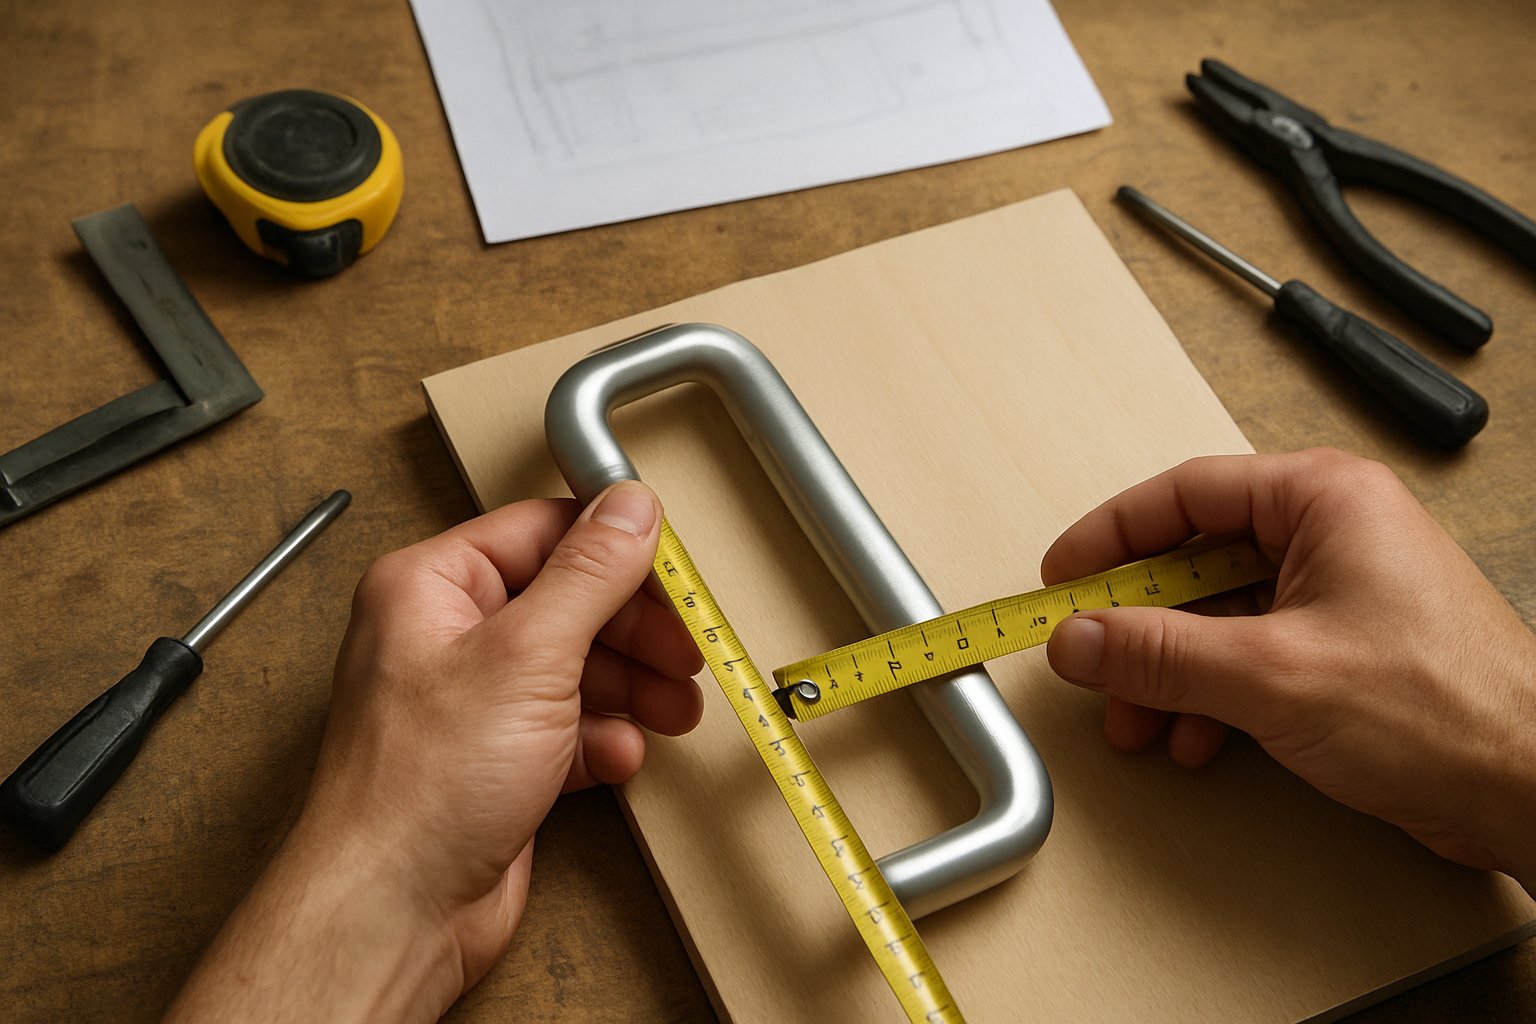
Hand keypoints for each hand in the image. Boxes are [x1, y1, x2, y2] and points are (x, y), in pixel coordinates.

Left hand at [166, 482, 703, 1021]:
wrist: (395, 913)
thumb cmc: (420, 789)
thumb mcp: (528, 655)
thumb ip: (590, 574)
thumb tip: (631, 508)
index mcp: (431, 587)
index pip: (542, 533)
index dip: (615, 550)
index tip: (675, 571)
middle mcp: (446, 637)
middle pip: (568, 603)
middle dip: (634, 632)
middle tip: (684, 653)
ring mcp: (472, 702)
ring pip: (575, 668)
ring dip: (631, 689)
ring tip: (674, 709)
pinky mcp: (495, 762)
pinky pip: (567, 729)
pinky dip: (601, 740)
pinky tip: (618, 757)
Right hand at [1042, 449, 1535, 890]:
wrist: (1534, 789)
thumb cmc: (1449, 710)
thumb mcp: (1272, 674)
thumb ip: (1160, 653)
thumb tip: (1080, 638)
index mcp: (1322, 499)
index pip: (1186, 494)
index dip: (1112, 535)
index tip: (1062, 577)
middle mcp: (1331, 535)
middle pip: (1195, 559)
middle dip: (1138, 624)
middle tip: (1090, 655)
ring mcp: (1339, 594)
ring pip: (1217, 616)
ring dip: (1168, 672)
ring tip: (1137, 718)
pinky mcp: (1343, 651)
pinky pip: (1248, 655)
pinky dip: (1209, 696)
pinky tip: (1194, 737)